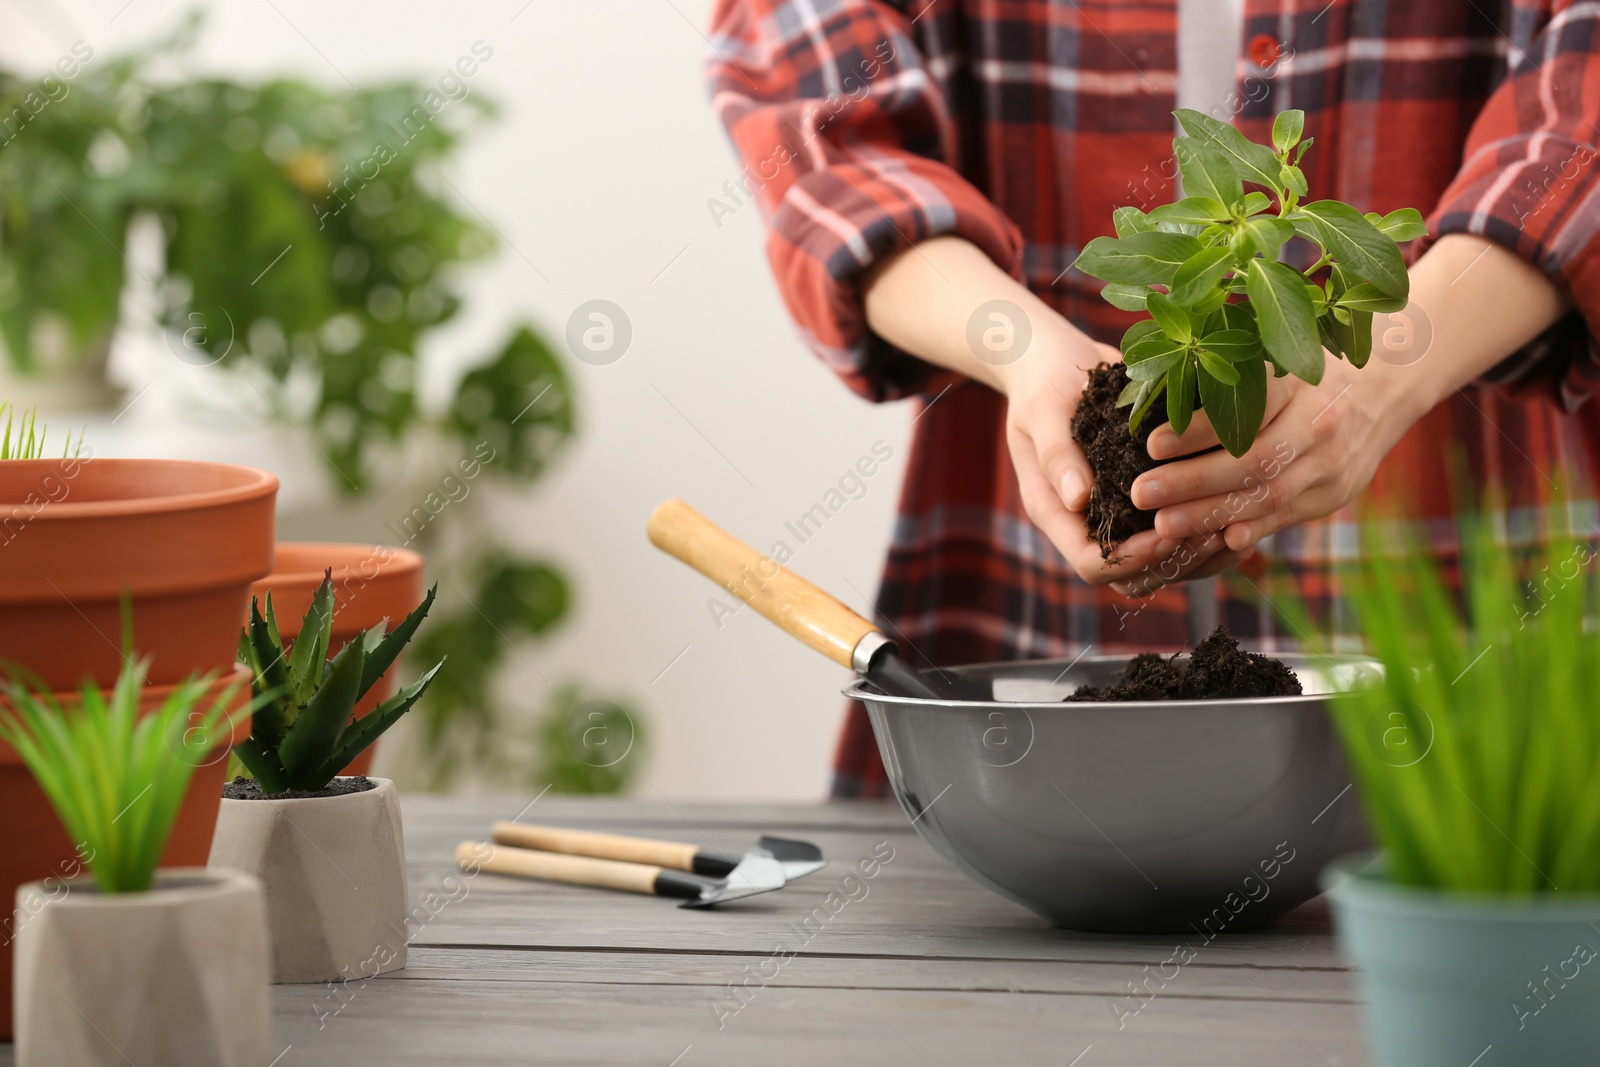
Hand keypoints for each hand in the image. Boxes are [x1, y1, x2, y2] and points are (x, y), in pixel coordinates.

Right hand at [996, 325, 1250, 589]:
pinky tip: (1238, 515)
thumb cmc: (1043, 382)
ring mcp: (1113, 516)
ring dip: (1197, 556)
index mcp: (1055, 510)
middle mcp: (1084, 523)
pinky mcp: (1139, 502)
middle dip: (1175, 561)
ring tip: (1235, 529)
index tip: (1170, 531)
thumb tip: (1078, 499)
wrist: (1053, 361)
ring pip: (1158, 566)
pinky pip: (1174, 537)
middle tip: (1216, 532)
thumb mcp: (1044, 410)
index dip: (1134, 557)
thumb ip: (1057, 454)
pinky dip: (1204, 535)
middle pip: (1131, 576)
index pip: (1094, 562)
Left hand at [1129, 352, 1426, 553]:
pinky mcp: (1333, 494)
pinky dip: (1249, 531)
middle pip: (1252, 461)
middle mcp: (1318, 423)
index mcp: (1297, 382)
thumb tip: (1151, 389)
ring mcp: (1330, 463)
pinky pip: (1286, 518)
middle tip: (1140, 494)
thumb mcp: (1275, 356)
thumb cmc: (1304, 369)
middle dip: (1191, 483)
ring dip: (1210, 516)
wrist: (1385, 387)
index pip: (1245, 408)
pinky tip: (1213, 543)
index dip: (1198, 429)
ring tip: (1162, 526)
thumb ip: (1227, 373)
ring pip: (1267, 496)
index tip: (1152, 443)